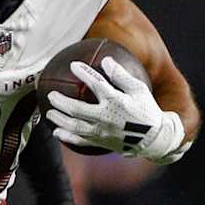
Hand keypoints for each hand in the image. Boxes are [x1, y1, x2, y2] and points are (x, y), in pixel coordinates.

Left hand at [44, 57, 187, 162]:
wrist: (154, 139)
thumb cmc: (147, 110)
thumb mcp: (139, 90)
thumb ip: (122, 76)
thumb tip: (106, 60)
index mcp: (116, 102)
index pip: (97, 84)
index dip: (84, 73)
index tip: (73, 65)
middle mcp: (106, 118)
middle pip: (77, 109)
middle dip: (61, 101)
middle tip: (50, 94)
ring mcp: (102, 133)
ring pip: (75, 126)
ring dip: (60, 119)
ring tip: (49, 113)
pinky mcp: (101, 143)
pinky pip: (81, 142)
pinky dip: (67, 138)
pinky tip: (57, 132)